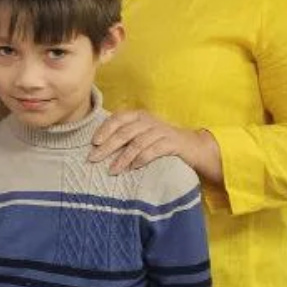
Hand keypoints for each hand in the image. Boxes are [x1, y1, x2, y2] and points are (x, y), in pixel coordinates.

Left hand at [88, 109, 221, 180]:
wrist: (193, 146)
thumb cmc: (160, 141)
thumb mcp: (142, 134)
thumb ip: (125, 136)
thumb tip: (98, 147)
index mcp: (139, 116)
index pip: (118, 118)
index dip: (104, 129)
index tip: (94, 142)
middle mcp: (149, 121)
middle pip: (124, 133)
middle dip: (107, 147)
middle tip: (93, 159)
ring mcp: (161, 131)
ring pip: (137, 143)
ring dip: (123, 158)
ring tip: (112, 170)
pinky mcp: (172, 143)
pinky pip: (154, 150)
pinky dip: (142, 159)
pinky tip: (133, 168)